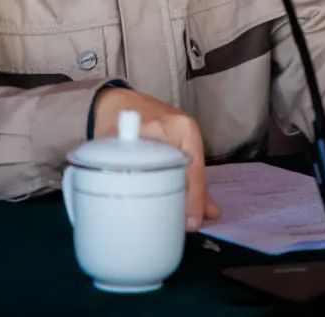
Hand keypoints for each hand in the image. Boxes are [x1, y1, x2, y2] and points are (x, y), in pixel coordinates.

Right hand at [93, 87, 220, 230]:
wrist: (117, 102)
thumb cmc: (152, 125)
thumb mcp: (179, 144)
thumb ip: (196, 179)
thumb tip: (210, 212)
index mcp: (186, 129)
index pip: (194, 170)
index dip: (194, 200)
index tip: (192, 222)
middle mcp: (165, 126)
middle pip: (173, 172)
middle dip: (174, 200)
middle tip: (173, 221)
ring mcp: (138, 129)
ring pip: (147, 169)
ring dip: (149, 192)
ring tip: (151, 210)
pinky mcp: (114, 136)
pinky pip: (122, 164)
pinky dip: (125, 180)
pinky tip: (126, 192)